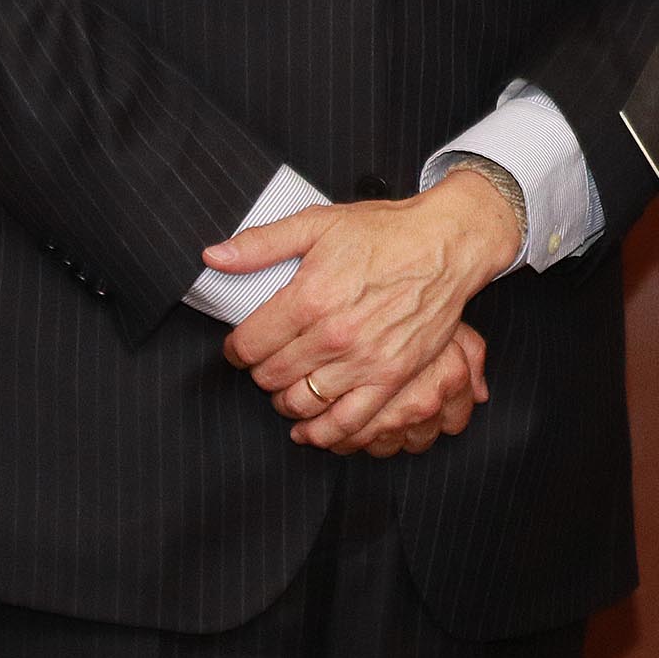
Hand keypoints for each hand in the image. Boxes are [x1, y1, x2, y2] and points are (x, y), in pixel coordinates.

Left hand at [207, 170, 523, 438]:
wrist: (445, 244)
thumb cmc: (384, 231)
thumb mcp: (318, 223)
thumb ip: (261, 244)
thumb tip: (213, 257)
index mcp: (310, 297)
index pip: (249, 344)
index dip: (237, 348)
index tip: (241, 345)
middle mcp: (334, 335)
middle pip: (271, 376)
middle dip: (260, 372)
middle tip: (266, 362)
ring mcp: (364, 361)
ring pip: (302, 403)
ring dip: (285, 401)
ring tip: (286, 388)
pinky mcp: (392, 378)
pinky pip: (348, 423)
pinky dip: (322, 434)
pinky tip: (309, 429)